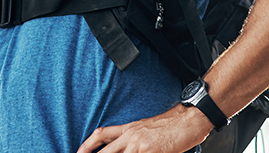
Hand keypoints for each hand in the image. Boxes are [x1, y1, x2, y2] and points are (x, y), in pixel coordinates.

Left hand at [75, 105, 210, 152]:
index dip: (87, 145)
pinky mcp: (152, 151)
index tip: (78, 152)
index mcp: (129, 129)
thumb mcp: (146, 128)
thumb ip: (134, 139)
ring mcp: (140, 145)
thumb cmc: (172, 125)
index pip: (101, 135)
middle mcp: (131, 136)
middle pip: (106, 152)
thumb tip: (125, 148)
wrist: (189, 118)